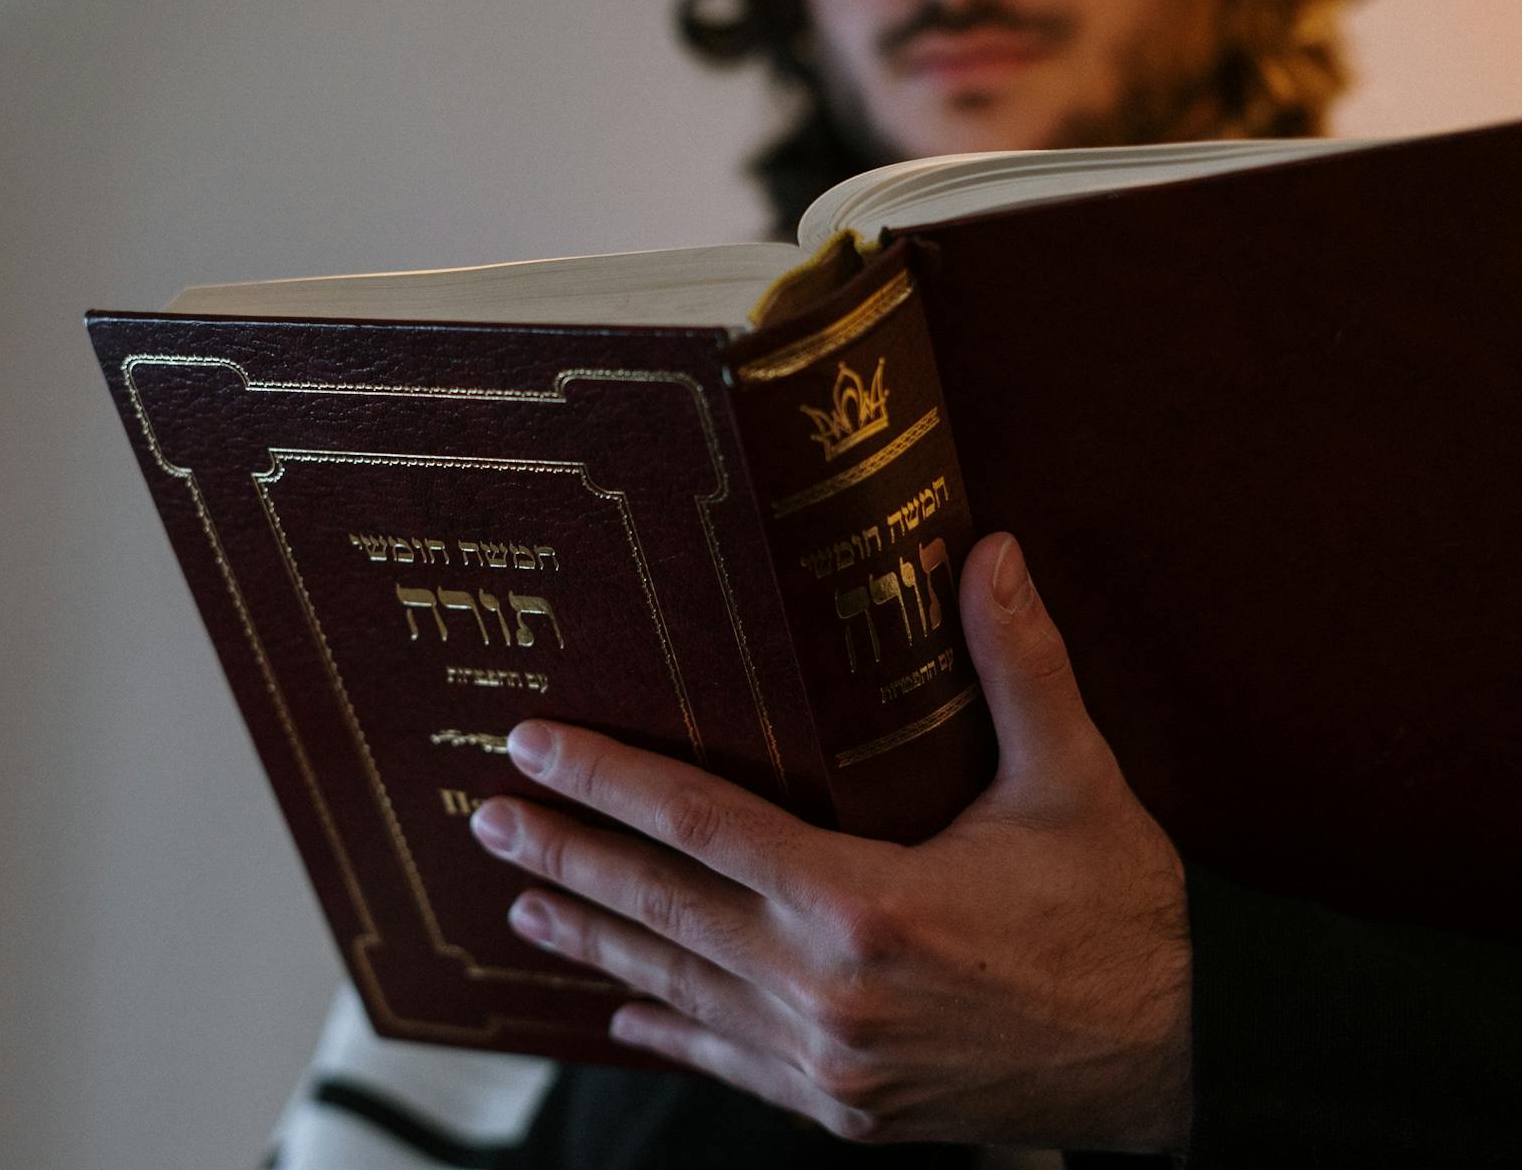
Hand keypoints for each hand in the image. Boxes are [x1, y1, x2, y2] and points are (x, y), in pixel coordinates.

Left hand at [468, 533, 1191, 1152]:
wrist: (1169, 1071)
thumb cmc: (1120, 925)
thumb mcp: (1077, 785)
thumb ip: (1020, 667)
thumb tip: (991, 550)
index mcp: (867, 901)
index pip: (700, 821)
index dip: (606, 778)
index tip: (529, 747)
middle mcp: (827, 988)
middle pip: (662, 905)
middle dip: (566, 856)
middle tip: (486, 819)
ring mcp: (827, 1059)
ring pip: (680, 986)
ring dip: (595, 940)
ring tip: (524, 902)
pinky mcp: (842, 1107)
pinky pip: (729, 1063)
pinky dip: (669, 1031)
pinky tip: (620, 1015)